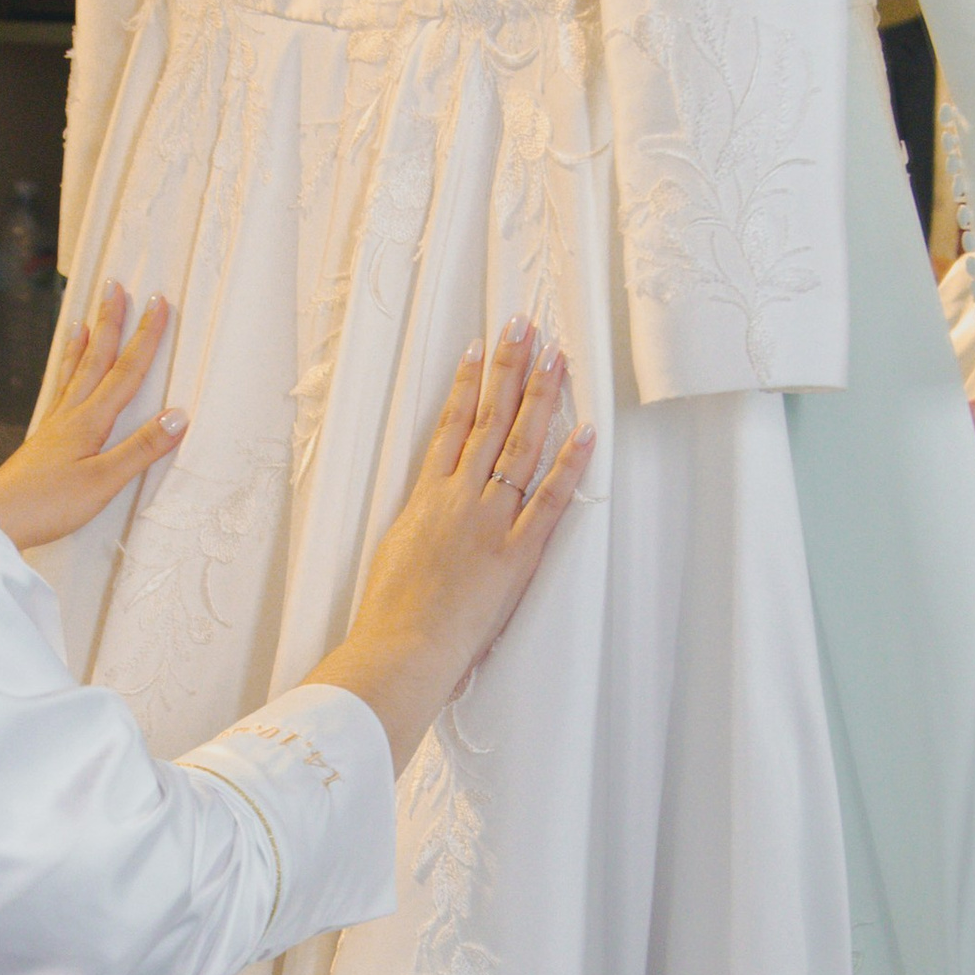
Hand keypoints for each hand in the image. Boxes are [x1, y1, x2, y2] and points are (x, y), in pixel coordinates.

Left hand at [0, 284, 186, 553]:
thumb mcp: (104, 481)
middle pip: (95, 359)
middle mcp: (70, 415)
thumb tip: (179, 415)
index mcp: (89, 422)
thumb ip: (141, 448)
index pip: (125, 372)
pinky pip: (58, 392)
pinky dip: (65, 372)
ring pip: (73, 372)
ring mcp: (53, 426)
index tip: (160, 303)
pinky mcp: (43, 441)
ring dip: (84, 342)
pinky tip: (65, 373)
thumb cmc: (49, 505)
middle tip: (116, 286)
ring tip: (85, 316)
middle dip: (110, 322)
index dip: (145, 337)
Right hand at [308, 321, 593, 769]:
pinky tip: (586, 429)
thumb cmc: (389, 616)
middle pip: (489, 419)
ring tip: (555, 357)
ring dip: (540, 396)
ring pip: (519, 445)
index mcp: (425, 498)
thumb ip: (418, 527)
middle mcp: (459, 499)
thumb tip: (430, 516)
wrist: (400, 649)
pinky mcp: (517, 553)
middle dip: (509, 368)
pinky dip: (569, 463)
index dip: (469, 382)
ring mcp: (490, 522)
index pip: (451, 424)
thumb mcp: (394, 556)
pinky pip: (550, 499)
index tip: (480, 347)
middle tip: (524, 325)